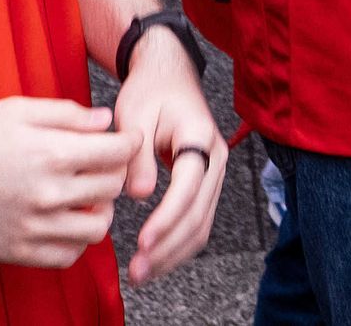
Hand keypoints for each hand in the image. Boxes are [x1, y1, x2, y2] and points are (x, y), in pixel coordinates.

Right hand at [0, 96, 138, 268]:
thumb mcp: (16, 111)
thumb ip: (66, 114)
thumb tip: (105, 121)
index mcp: (50, 153)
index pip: (117, 154)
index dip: (129, 144)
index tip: (127, 142)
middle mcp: (48, 194)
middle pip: (112, 189)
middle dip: (114, 173)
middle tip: (102, 165)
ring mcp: (34, 228)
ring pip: (98, 228)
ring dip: (100, 211)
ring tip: (85, 198)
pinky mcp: (19, 253)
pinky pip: (68, 255)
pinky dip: (75, 241)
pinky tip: (64, 221)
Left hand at [112, 36, 226, 284]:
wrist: (168, 75)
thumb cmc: (150, 91)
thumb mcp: (135, 114)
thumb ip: (136, 154)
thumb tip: (140, 196)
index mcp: (199, 137)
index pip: (187, 187)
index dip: (166, 218)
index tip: (142, 241)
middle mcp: (215, 158)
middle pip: (199, 214)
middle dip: (168, 247)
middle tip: (137, 270)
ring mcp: (214, 174)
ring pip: (201, 224)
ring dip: (173, 253)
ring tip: (141, 273)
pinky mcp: (205, 185)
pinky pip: (197, 221)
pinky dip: (177, 245)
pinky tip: (154, 259)